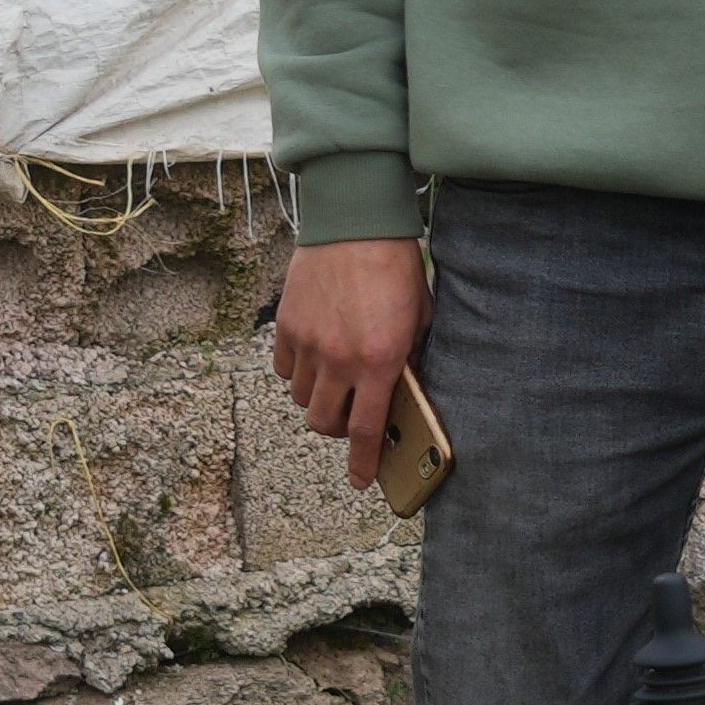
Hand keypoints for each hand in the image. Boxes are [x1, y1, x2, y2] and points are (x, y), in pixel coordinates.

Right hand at [270, 236, 436, 486]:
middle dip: (337, 429)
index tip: (361, 481)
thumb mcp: (420, 318)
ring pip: (301, 399)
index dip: (362, 463)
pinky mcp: (287, 325)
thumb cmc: (396, 268)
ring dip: (317, 400)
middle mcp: (340, 359)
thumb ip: (409, 357)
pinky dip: (297, 373)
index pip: (366, 430)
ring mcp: (309, 343)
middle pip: (323, 423)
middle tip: (350, 415)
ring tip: (333, 381)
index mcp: (380, 362)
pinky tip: (313, 359)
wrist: (355, 223)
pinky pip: (284, 370)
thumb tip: (402, 387)